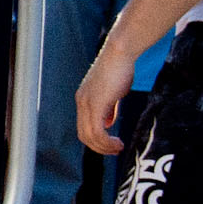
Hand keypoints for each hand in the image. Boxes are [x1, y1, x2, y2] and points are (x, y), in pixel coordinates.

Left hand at [76, 38, 135, 155]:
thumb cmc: (120, 69)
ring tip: (118, 148)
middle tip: (115, 150)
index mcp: (84, 99)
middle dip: (99, 147)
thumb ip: (109, 108)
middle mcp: (81, 102)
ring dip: (104, 147)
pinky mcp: (95, 104)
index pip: (84, 127)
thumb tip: (108, 123)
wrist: (120, 53)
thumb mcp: (113, 92)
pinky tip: (117, 142)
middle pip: (84, 135)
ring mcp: (86, 103)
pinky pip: (97, 131)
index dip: (96, 140)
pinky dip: (106, 141)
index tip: (112, 144)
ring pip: (89, 136)